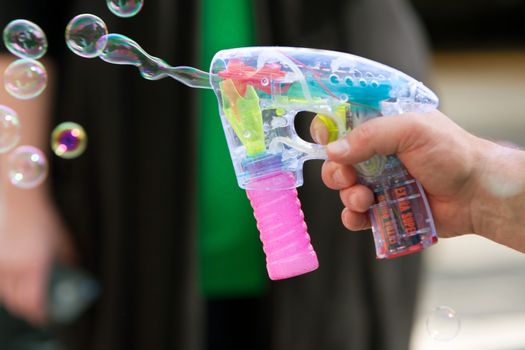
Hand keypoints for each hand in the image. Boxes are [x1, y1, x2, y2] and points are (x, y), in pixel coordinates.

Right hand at [0, 193, 74, 325]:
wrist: (20, 200)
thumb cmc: (42, 217)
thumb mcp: (62, 240)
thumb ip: (68, 259)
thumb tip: (74, 272)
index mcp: (34, 266)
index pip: (34, 301)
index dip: (39, 313)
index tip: (45, 317)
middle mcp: (14, 268)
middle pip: (17, 301)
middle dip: (28, 309)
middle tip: (37, 311)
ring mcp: (0, 263)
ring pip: (5, 293)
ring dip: (16, 299)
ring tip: (27, 298)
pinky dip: (6, 287)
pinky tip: (14, 284)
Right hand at [312, 110, 489, 237]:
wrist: (477, 194)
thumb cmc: (452, 154)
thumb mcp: (412, 129)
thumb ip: (371, 135)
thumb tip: (333, 151)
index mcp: (383, 129)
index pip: (344, 125)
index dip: (330, 133)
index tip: (326, 142)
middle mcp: (377, 155)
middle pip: (338, 162)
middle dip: (336, 172)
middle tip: (347, 178)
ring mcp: (379, 183)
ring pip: (345, 190)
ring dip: (348, 195)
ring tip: (366, 199)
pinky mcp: (384, 208)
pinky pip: (356, 215)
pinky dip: (353, 217)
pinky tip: (362, 216)